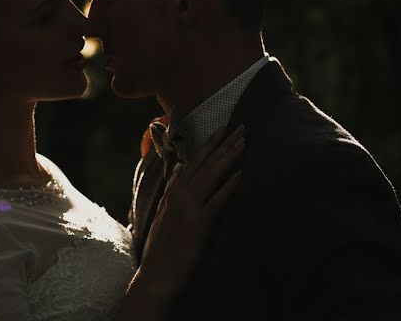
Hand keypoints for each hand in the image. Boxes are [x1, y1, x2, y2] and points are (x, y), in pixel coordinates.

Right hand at [135, 125, 244, 300]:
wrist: (157, 275)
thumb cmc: (163, 247)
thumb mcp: (164, 213)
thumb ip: (172, 190)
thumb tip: (178, 170)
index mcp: (173, 192)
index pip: (193, 160)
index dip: (209, 143)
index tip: (223, 128)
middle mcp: (179, 194)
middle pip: (204, 162)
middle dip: (223, 143)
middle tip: (241, 126)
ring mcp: (188, 208)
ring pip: (211, 175)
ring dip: (228, 156)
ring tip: (243, 141)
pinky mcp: (198, 224)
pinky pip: (216, 201)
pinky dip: (228, 186)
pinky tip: (240, 174)